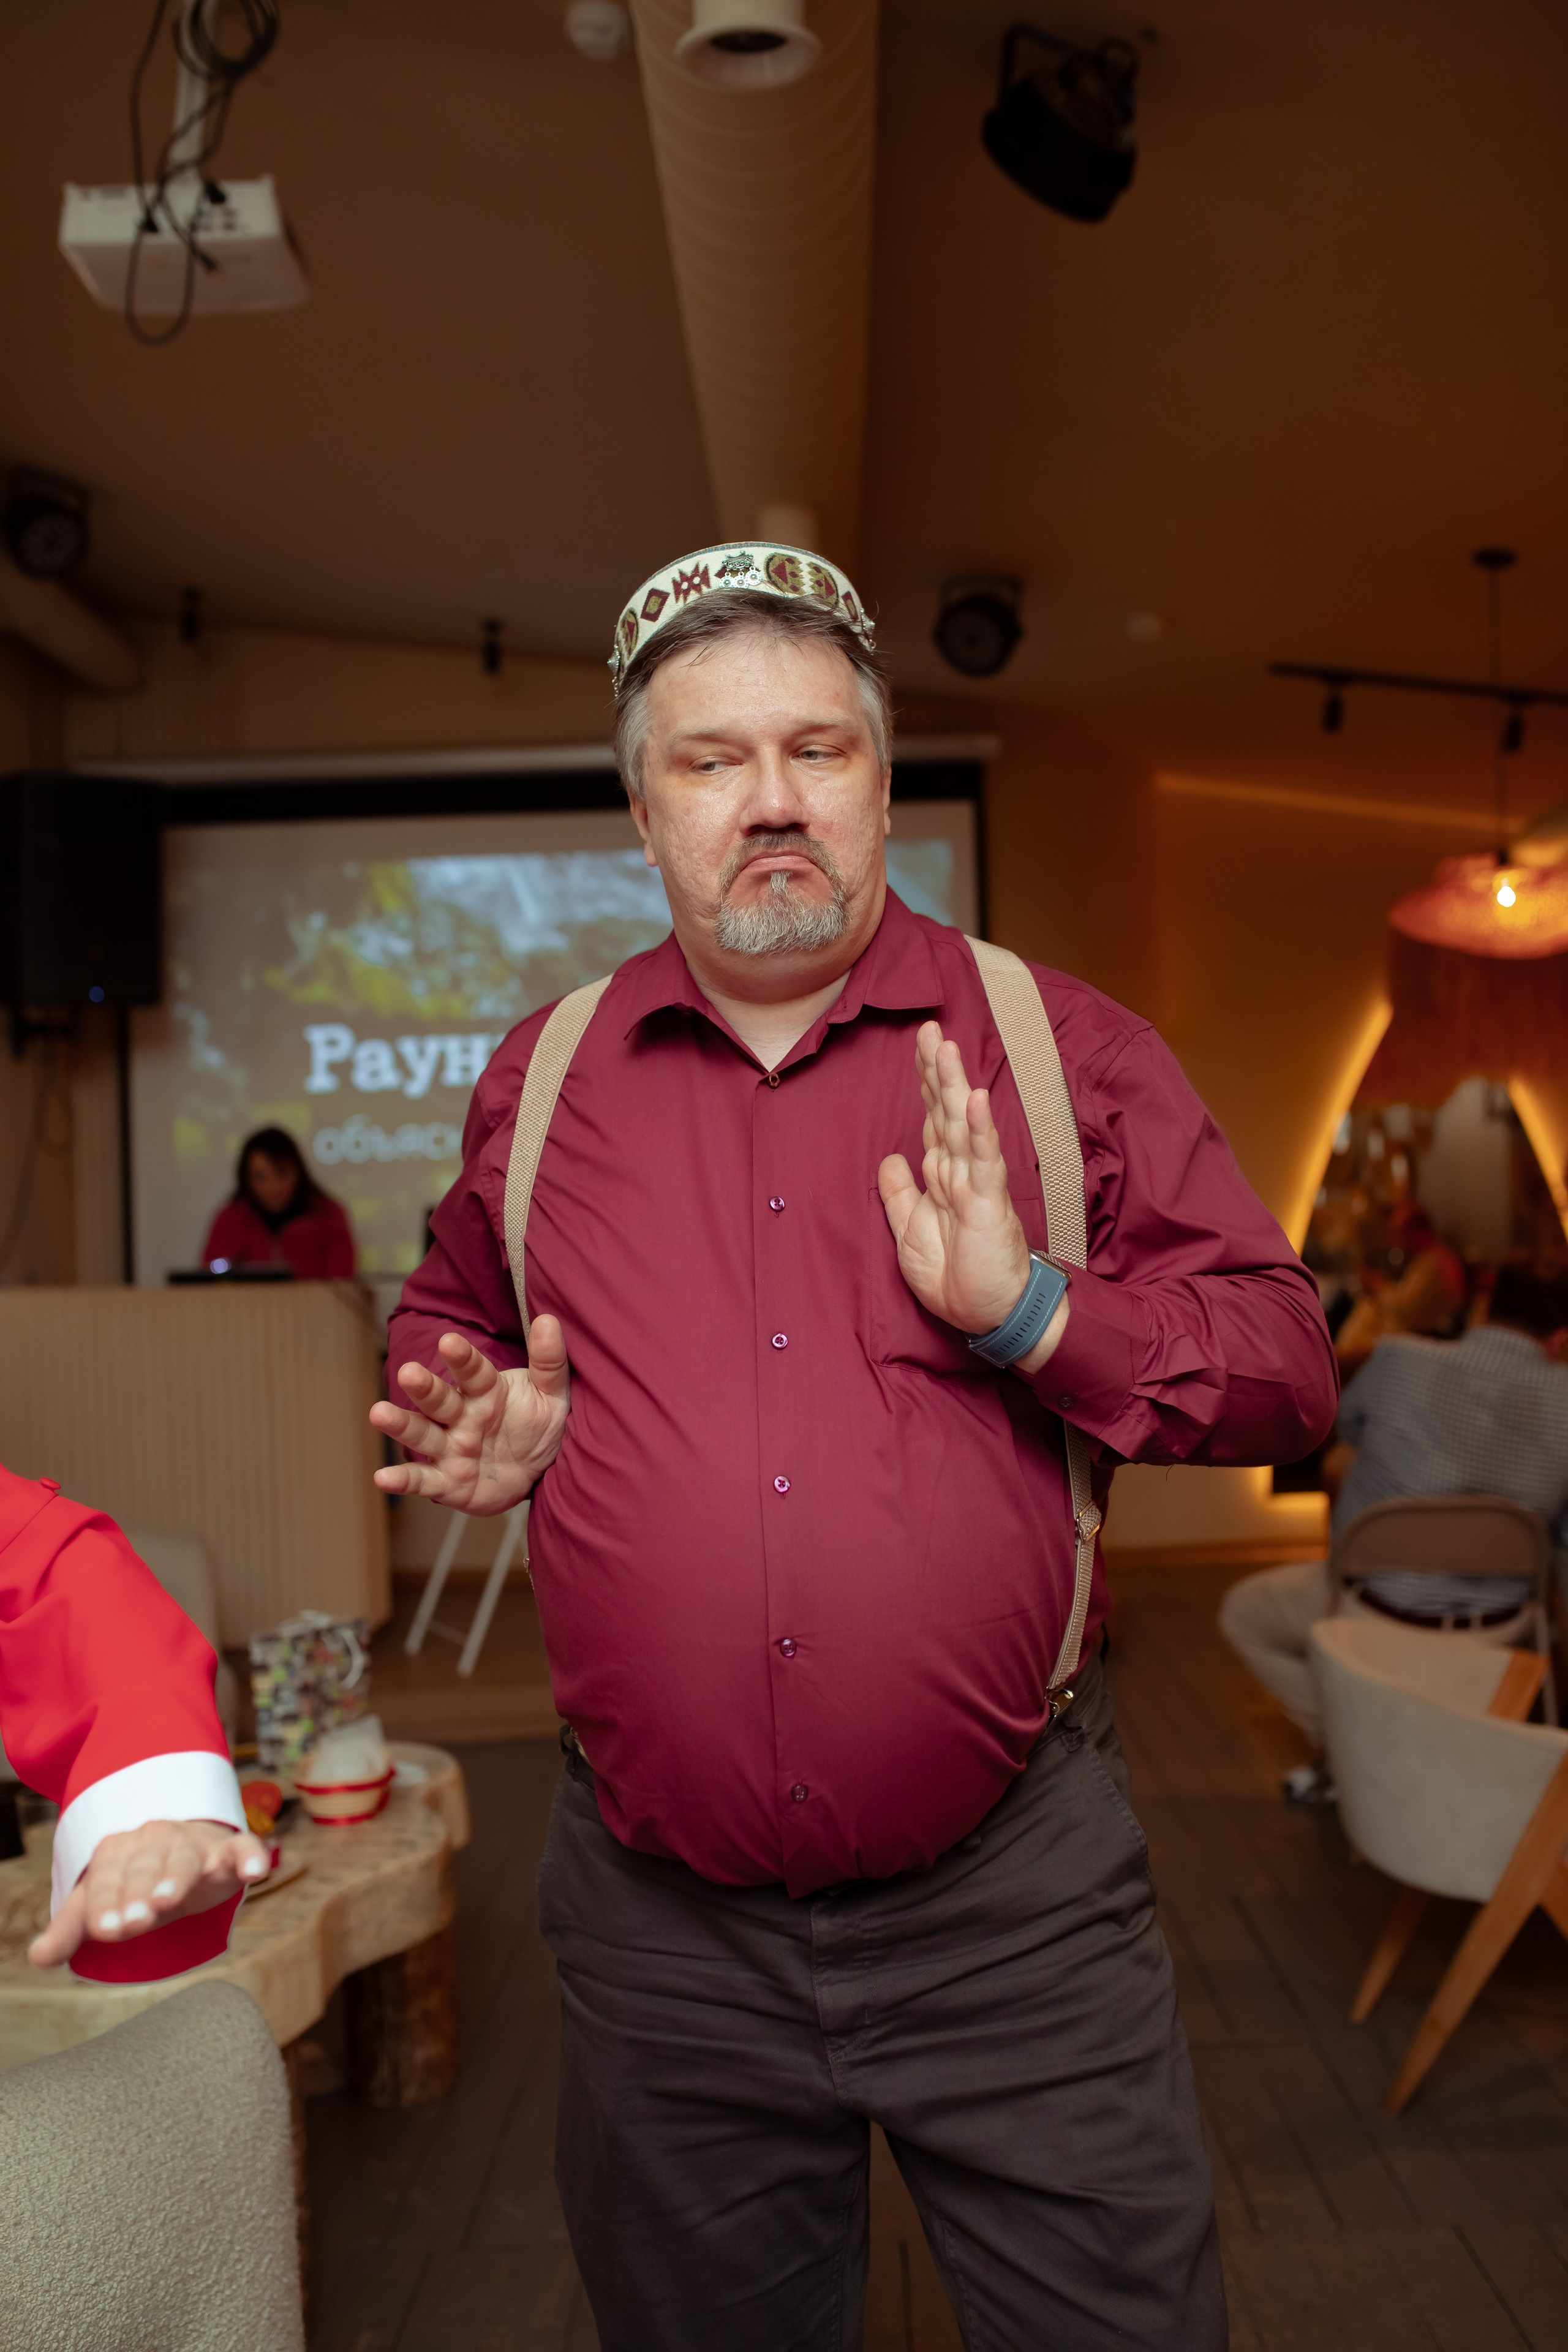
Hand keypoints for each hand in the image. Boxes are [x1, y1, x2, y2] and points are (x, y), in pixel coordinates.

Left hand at [28, 1819, 269, 1969]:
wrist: (181, 1850)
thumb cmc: (137, 1883)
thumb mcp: (105, 1904)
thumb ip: (72, 1929)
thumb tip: (39, 1958)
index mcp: (117, 1851)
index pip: (107, 1880)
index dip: (106, 1905)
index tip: (104, 1930)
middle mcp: (154, 1841)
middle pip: (145, 1868)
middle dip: (138, 1894)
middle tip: (134, 1921)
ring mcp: (194, 1844)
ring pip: (186, 1857)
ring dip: (177, 1877)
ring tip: (169, 1899)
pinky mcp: (229, 1849)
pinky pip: (243, 1847)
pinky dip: (249, 1856)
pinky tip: (254, 1871)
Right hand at [369, 1323, 570, 1515]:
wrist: (535, 1475)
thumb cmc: (537, 1426)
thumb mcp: (552, 1394)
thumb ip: (549, 1360)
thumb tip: (548, 1320)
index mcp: (486, 1391)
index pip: (473, 1371)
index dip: (462, 1357)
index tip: (449, 1341)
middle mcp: (461, 1416)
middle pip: (440, 1399)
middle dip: (424, 1387)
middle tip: (408, 1372)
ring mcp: (450, 1448)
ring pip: (423, 1433)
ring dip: (401, 1424)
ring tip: (378, 1413)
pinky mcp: (445, 1482)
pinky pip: (422, 1480)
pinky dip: (402, 1480)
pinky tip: (382, 1478)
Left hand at [877, 1022, 1068, 1371]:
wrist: (988, 1316)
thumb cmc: (956, 1278)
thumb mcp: (910, 1235)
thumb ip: (900, 1196)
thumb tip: (891, 1158)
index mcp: (941, 1178)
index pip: (932, 1120)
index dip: (925, 1084)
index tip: (918, 1046)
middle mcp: (960, 1173)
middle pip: (946, 1111)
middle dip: (936, 1070)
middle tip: (929, 1028)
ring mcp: (977, 1184)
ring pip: (963, 1126)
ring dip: (955, 1086)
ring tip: (946, 1047)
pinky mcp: (990, 1204)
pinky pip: (983, 1160)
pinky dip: (979, 1129)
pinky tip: (975, 1099)